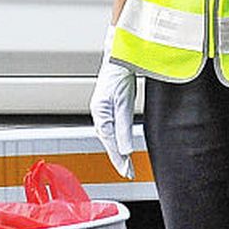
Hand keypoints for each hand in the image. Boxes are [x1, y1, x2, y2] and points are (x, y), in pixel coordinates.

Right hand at [91, 28, 138, 178]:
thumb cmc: (120, 75)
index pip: (110, 142)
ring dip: (118, 150)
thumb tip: (125, 150)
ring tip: (126, 165)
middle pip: (109, 142)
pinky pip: (113, 129)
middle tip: (128, 172)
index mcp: (100, 114)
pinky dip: (118, 139)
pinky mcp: (111, 107)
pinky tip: (123, 145)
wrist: (120, 56)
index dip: (119, 159)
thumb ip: (124, 127)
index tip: (126, 172)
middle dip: (118, 158)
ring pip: (110, 136)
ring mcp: (104, 110)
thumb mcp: (124, 103)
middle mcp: (100, 114)